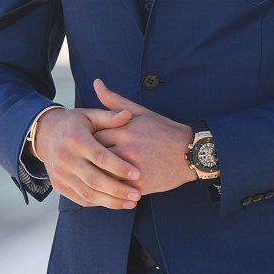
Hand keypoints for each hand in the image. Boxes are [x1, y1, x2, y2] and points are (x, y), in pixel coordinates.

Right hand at [33, 104, 141, 209]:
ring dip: (111, 201)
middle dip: (118, 190)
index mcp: (75, 139)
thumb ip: (109, 117)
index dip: (119, 167)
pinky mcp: (58, 185)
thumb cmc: (74, 123)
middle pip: (94, 179)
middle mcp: (65, 158)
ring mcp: (60, 174)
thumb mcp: (90, 115)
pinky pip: (80, 199)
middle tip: (137, 195)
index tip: (137, 174)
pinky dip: (99, 203)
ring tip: (131, 203)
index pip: (100, 157)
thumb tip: (127, 115)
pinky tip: (115, 203)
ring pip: (88, 193)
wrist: (46, 134)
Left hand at [92, 79, 194, 194]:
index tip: (84, 143)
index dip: (86, 140)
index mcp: (124, 129)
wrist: (190, 152)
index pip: (92, 136)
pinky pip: (115, 190)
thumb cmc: (164, 131)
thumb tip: (96, 83)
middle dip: (87, 159)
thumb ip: (115, 100)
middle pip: (94, 156)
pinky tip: (103, 188)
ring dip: (95, 176)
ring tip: (91, 175)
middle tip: (83, 161)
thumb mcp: (140, 112)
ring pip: (102, 175)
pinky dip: (107, 190)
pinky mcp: (138, 186)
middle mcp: (126, 149)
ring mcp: (132, 169)